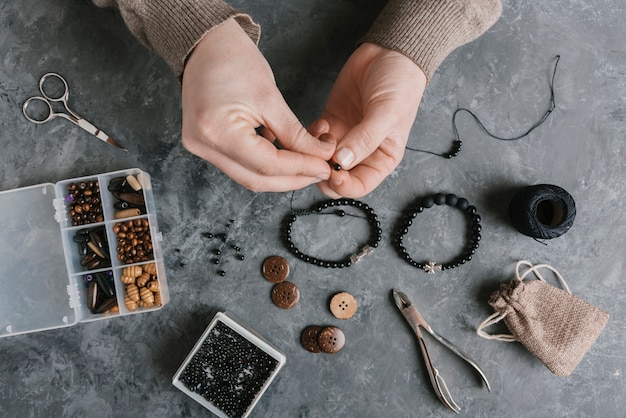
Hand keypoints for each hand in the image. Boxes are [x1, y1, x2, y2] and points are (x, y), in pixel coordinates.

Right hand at [181, 18, 334, 191]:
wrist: (204, 46)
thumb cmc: (233, 61)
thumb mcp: (270, 97)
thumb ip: (295, 133)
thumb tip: (320, 156)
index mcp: (218, 132)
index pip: (267, 165)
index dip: (300, 168)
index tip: (325, 166)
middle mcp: (204, 146)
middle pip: (257, 180)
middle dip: (293, 178)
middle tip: (320, 170)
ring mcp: (201, 148)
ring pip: (250, 176)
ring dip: (281, 174)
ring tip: (308, 162)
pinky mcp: (206, 146)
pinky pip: (241, 164)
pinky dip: (265, 163)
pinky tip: (284, 152)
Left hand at [313, 42, 426, 197]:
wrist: (390, 52)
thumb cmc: (400, 84)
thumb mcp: (387, 113)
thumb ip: (365, 139)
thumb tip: (343, 162)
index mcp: (382, 158)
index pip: (360, 186)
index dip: (344, 186)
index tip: (334, 174)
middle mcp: (362, 153)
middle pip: (336, 177)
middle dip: (324, 172)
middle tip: (318, 159)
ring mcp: (345, 137)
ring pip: (321, 160)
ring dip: (315, 154)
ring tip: (323, 135)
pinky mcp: (331, 121)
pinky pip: (313, 140)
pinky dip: (310, 137)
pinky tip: (320, 124)